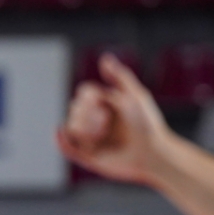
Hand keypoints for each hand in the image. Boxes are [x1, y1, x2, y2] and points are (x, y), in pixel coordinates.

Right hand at [56, 54, 172, 184]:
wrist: (154, 154)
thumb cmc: (148, 124)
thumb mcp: (135, 95)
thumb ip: (120, 76)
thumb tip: (103, 57)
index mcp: (106, 105)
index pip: (84, 93)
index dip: (88, 95)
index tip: (101, 99)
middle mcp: (97, 121)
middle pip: (75, 108)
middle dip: (86, 112)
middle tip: (104, 121)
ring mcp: (92, 139)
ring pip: (71, 127)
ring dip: (81, 126)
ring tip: (99, 132)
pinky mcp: (88, 157)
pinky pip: (68, 148)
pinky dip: (61, 140)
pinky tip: (59, 131)